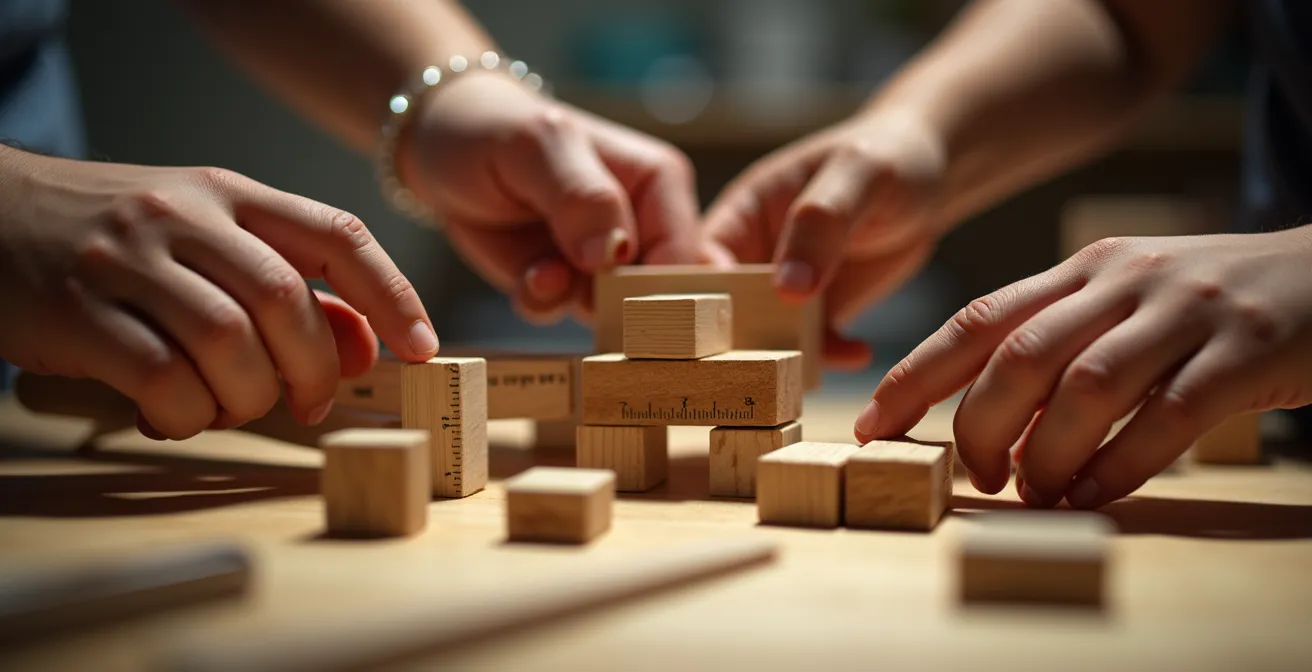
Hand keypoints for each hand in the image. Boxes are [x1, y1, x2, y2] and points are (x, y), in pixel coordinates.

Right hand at [0, 149, 437, 438]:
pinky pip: (162, 378)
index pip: (336, 233)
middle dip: (316, 366)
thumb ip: (288, 284)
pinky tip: (177, 414)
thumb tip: (365, 346)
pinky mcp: (78, 310)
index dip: (391, 295)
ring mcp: (129, 260)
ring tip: (233, 405)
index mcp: (230, 193)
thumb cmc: (120, 240)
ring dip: (250, 395)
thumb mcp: (209, 240)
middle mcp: (185, 216)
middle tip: (314, 401)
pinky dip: (188, 413)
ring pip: (229, 341)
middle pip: (288, 298)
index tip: (423, 348)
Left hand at [400, 71, 725, 323]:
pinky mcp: (565, 282)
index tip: (623, 302)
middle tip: (578, 289)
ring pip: (611, 311)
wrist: (441, 147)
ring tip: (539, 271)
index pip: (685, 254)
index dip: (665, 290)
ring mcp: (604, 260)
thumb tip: (614, 255)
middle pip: (661, 294)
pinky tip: (525, 276)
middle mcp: (642, 225)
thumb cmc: (498, 127)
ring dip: (570, 301)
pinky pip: (564, 314)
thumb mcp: (539, 145)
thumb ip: (582, 196)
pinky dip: (541, 303)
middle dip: (619, 306)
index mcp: (660, 182)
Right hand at [702, 109, 947, 367]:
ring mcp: (786, 286)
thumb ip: (821, 221)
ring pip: (766, 334)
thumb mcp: (858, 174)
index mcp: (745, 211)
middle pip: (726, 306)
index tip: (726, 323)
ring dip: (785, 355)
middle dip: (740, 339)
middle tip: (766, 364)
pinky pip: (811, 345)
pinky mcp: (819, 310)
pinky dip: (828, 355)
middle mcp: (756, 253)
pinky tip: (858, 351)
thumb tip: (788, 289)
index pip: (702, 257)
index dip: (705, 292)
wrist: (932, 181)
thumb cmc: (889, 156)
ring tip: (818, 362)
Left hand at [857, 229, 1311, 508]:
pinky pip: (1168, 419)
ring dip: (1046, 452)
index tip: (869, 424)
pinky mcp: (1245, 350)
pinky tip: (1094, 496)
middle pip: (1020, 354)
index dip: (915, 374)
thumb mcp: (1125, 303)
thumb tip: (998, 434)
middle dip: (978, 425)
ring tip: (1035, 491)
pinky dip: (1120, 467)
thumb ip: (1060, 349)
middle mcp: (1124, 281)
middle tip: (975, 477)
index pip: (977, 319)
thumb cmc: (1209, 305)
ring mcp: (1185, 310)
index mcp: (1083, 269)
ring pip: (1087, 387)